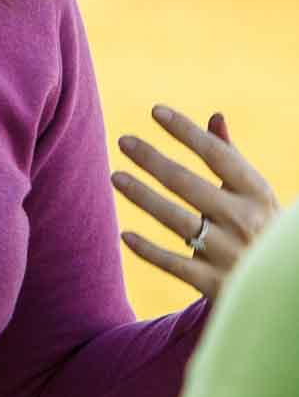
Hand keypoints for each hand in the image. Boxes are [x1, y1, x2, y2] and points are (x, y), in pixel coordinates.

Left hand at [114, 105, 281, 299]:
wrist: (285, 286)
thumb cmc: (261, 229)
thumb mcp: (256, 195)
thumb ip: (231, 159)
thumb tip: (215, 116)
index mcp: (258, 194)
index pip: (217, 155)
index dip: (186, 131)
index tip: (156, 111)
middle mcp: (244, 220)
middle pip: (188, 183)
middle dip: (153, 160)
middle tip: (124, 141)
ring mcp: (229, 253)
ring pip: (176, 220)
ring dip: (142, 196)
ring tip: (115, 176)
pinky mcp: (214, 283)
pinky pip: (173, 263)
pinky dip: (148, 250)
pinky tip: (125, 234)